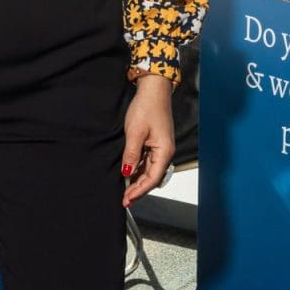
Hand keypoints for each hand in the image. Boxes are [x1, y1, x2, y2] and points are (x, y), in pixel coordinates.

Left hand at [121, 74, 175, 206]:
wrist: (153, 90)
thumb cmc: (148, 107)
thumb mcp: (135, 132)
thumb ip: (131, 154)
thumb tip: (127, 172)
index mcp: (164, 151)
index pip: (152, 179)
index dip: (139, 191)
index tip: (127, 199)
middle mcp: (165, 152)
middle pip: (151, 177)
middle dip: (138, 189)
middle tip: (124, 198)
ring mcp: (160, 148)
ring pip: (149, 171)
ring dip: (137, 180)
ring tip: (125, 190)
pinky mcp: (155, 144)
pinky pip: (147, 162)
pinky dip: (138, 169)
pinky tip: (129, 173)